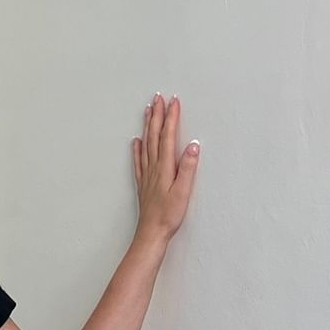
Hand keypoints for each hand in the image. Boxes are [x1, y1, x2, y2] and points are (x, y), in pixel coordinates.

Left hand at [133, 94, 198, 242]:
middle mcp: (154, 167)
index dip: (172, 117)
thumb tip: (194, 145)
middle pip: (155, 135)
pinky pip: (139, 160)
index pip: (168, 136)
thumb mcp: (184, 191)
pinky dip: (137, 148)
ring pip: (146, 144)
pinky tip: (136, 141)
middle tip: (159, 97)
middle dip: (158, 115)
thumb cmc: (169, 215)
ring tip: (148, 110)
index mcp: (165, 167)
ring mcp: (147, 174)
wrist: (151, 232)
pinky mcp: (143, 183)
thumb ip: (188, 167)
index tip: (174, 101)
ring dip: (148, 126)